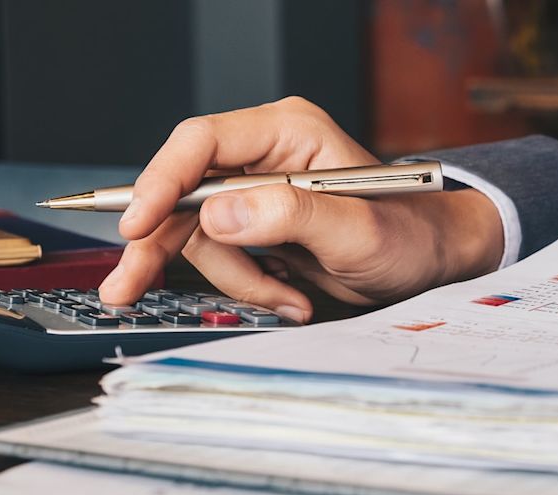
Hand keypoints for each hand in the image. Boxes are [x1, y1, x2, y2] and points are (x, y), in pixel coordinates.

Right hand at [99, 97, 504, 322]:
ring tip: (287, 299)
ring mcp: (255, 193)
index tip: (137, 225)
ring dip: (235, 279)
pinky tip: (287, 298)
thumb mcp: (357, 231)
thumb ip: (290, 216)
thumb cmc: (409, 237)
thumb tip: (220, 214)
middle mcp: (264, 156)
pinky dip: (246, 287)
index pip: (201, 144)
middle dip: (162, 244)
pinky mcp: (255, 228)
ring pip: (198, 236)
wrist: (430, 264)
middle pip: (182, 192)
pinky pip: (220, 258)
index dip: (161, 182)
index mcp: (287, 132)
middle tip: (127, 288)